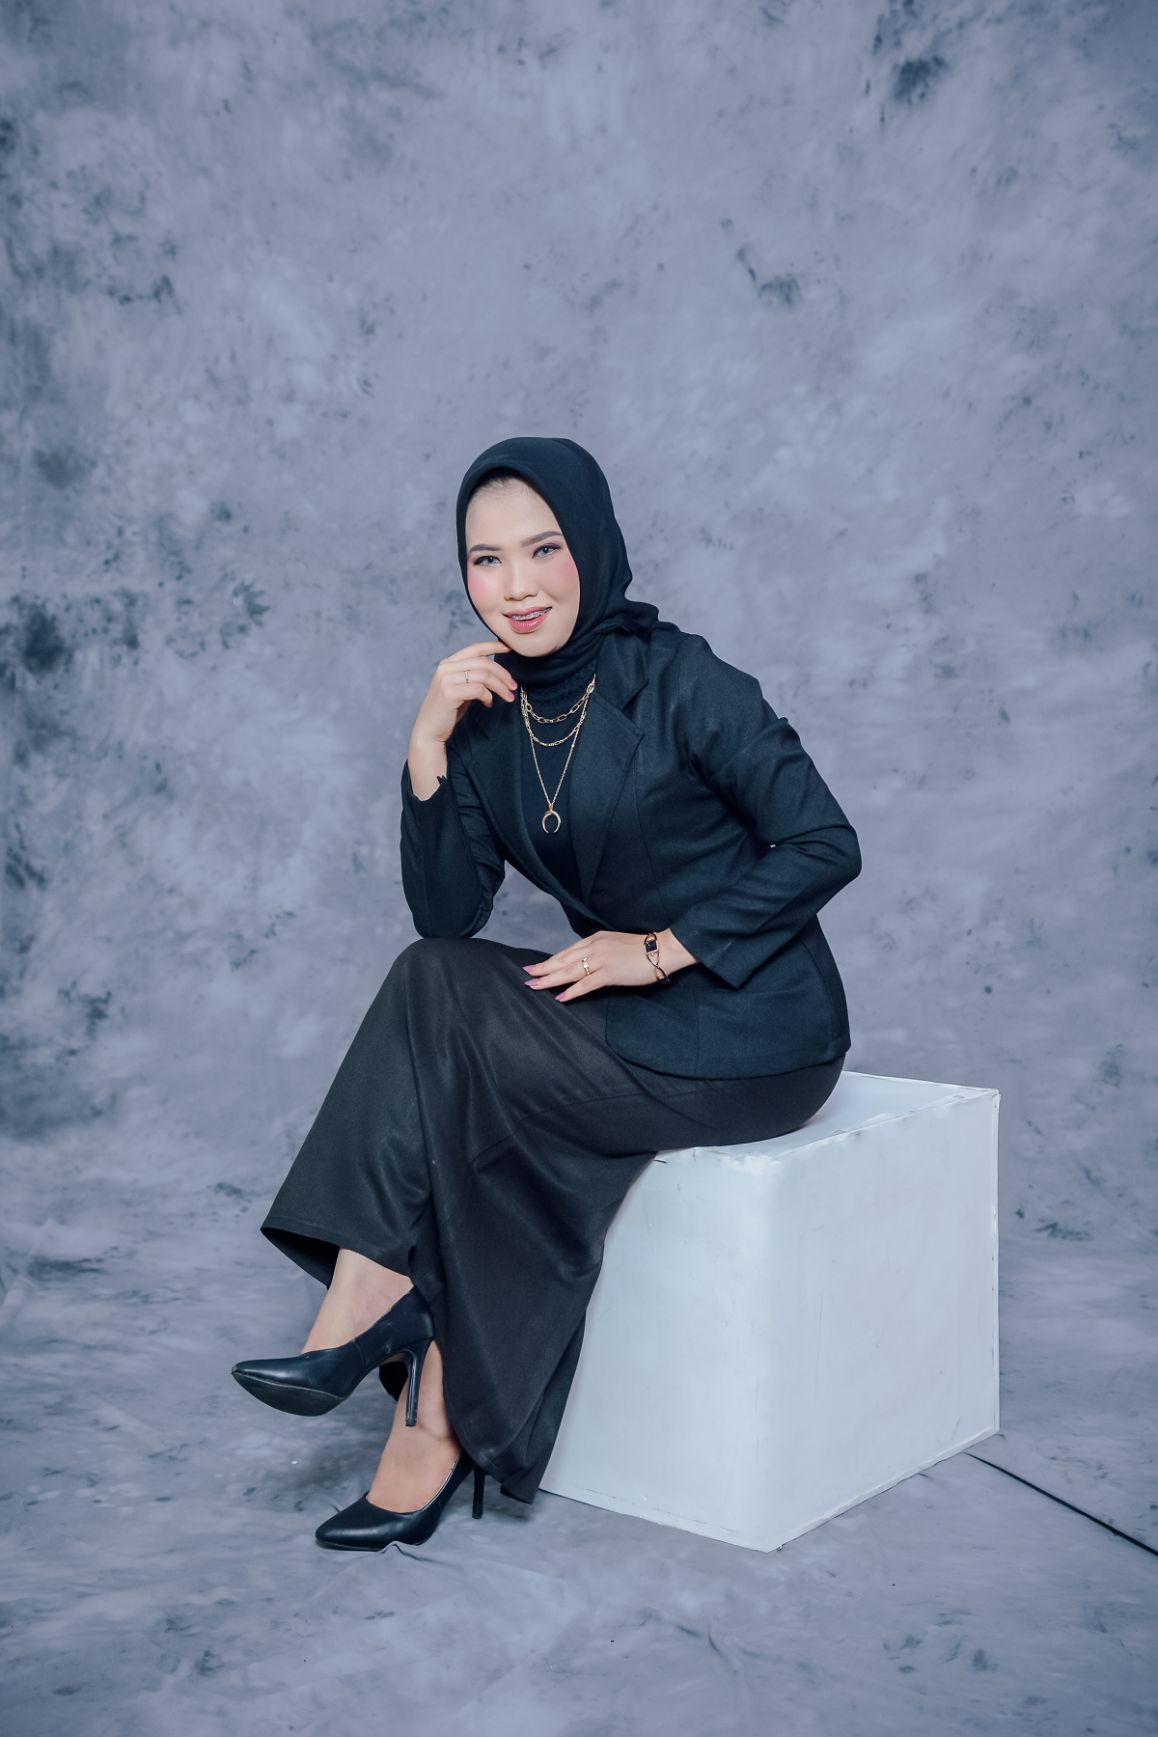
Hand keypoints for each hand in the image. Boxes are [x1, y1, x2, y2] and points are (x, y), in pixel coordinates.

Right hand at [411, 638, 518, 748]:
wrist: (430, 730)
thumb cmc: (448, 710)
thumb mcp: (460, 688)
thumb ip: (472, 676)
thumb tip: (496, 670)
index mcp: (448, 663)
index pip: (474, 648)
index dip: (494, 646)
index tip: (509, 648)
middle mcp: (446, 668)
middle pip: (483, 663)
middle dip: (502, 673)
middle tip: (513, 686)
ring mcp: (446, 680)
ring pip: (483, 676)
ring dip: (500, 687)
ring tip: (508, 697)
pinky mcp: (449, 693)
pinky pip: (478, 690)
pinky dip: (488, 696)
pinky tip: (488, 703)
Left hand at [523, 928, 697, 1001]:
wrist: (661, 950)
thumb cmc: (641, 949)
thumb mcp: (614, 944)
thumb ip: (599, 951)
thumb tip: (585, 963)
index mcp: (595, 939)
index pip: (567, 952)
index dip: (550, 960)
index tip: (536, 966)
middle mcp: (594, 948)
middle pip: (563, 960)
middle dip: (543, 968)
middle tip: (526, 975)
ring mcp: (601, 960)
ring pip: (569, 971)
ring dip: (550, 979)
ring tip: (534, 986)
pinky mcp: (609, 974)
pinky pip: (586, 984)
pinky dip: (572, 991)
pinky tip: (560, 997)